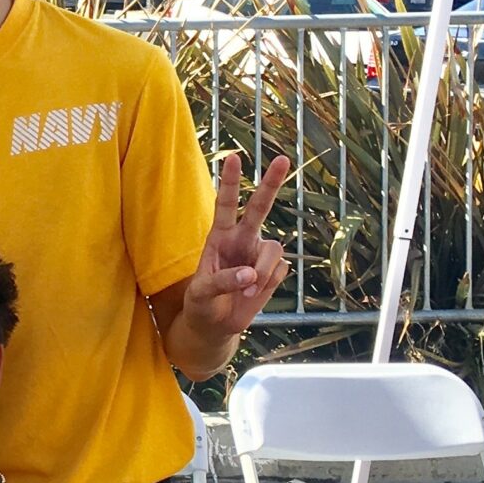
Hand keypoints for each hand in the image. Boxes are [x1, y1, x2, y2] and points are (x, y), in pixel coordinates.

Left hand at [179, 152, 290, 342]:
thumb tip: (251, 274)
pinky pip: (279, 271)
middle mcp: (242, 239)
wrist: (216, 325)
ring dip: (263, 270)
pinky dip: (267, 284)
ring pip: (273, 249)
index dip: (231, 182)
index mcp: (219, 236)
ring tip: (247, 291)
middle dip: (271, 183)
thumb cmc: (202, 303)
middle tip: (282, 158)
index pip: (226, 204)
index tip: (234, 157)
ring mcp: (260, 254)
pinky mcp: (274, 271)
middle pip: (259, 207)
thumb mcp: (201, 293)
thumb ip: (222, 281)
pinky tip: (253, 293)